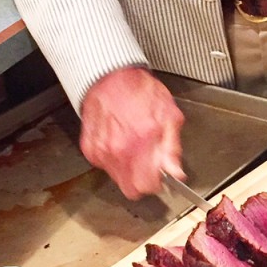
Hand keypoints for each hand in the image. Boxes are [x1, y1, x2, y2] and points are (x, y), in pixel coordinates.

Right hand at [78, 67, 184, 199]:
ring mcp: (102, 151)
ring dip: (127, 169)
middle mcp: (119, 150)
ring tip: (133, 146)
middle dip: (142, 181)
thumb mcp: (169, 114)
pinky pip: (104, 165)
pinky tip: (119, 140)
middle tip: (148, 164)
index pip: (148, 186)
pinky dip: (113, 158)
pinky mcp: (90, 149)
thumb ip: (173, 147)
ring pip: (117, 179)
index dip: (157, 182)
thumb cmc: (140, 91)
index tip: (160, 174)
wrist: (110, 76)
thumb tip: (176, 172)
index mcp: (142, 142)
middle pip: (131, 190)